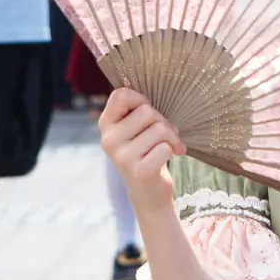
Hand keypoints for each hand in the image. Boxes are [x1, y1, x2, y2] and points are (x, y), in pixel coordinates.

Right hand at [99, 88, 186, 212]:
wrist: (148, 192)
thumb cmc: (146, 152)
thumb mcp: (135, 130)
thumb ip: (139, 111)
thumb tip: (162, 87)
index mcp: (106, 124)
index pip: (121, 95)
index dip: (141, 99)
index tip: (149, 112)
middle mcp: (109, 140)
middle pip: (147, 111)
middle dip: (163, 121)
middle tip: (165, 135)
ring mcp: (122, 157)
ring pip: (160, 129)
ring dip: (171, 137)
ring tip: (168, 146)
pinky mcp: (139, 171)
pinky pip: (165, 147)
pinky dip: (173, 151)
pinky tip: (170, 158)